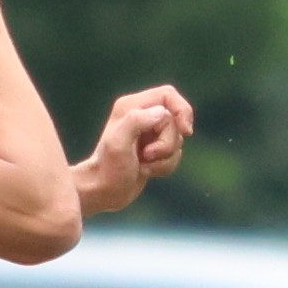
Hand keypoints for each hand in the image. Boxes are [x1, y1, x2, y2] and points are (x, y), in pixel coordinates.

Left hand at [75, 86, 197, 213]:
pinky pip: (175, 154)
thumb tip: (162, 113)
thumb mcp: (118, 143)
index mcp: (131, 106)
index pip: (168, 95)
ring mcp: (149, 133)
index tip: (185, 131)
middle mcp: (141, 115)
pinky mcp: (154, 148)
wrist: (103, 192)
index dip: (182, 110)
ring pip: (177, 140)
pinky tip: (146, 171)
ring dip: (165, 157)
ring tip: (142, 165)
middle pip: (176, 121)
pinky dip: (165, 166)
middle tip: (146, 155)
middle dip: (168, 143)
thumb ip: (136, 121)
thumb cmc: (108, 168)